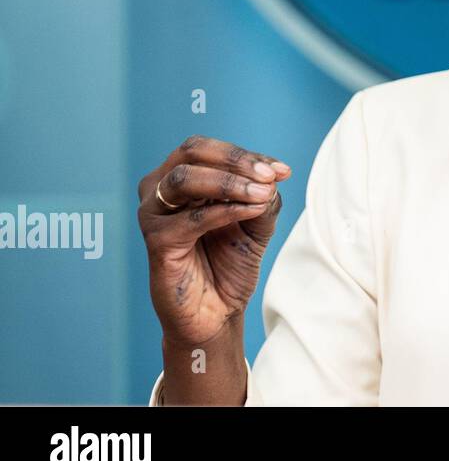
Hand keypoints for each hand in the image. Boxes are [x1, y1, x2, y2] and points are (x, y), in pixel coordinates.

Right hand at [138, 136, 291, 347]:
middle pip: (191, 153)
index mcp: (180, 179)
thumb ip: (262, 196)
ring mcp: (153, 215)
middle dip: (235, 160)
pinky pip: (191, 219)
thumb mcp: (256, 222)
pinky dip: (226, 210)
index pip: (207, 149)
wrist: (217, 311)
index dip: (246, 154)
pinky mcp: (156, 243)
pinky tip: (251, 211)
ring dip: (230, 182)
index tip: (283, 170)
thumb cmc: (230, 262)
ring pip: (184, 179)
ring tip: (262, 193)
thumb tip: (271, 177)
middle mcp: (159, 191)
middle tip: (269, 175)